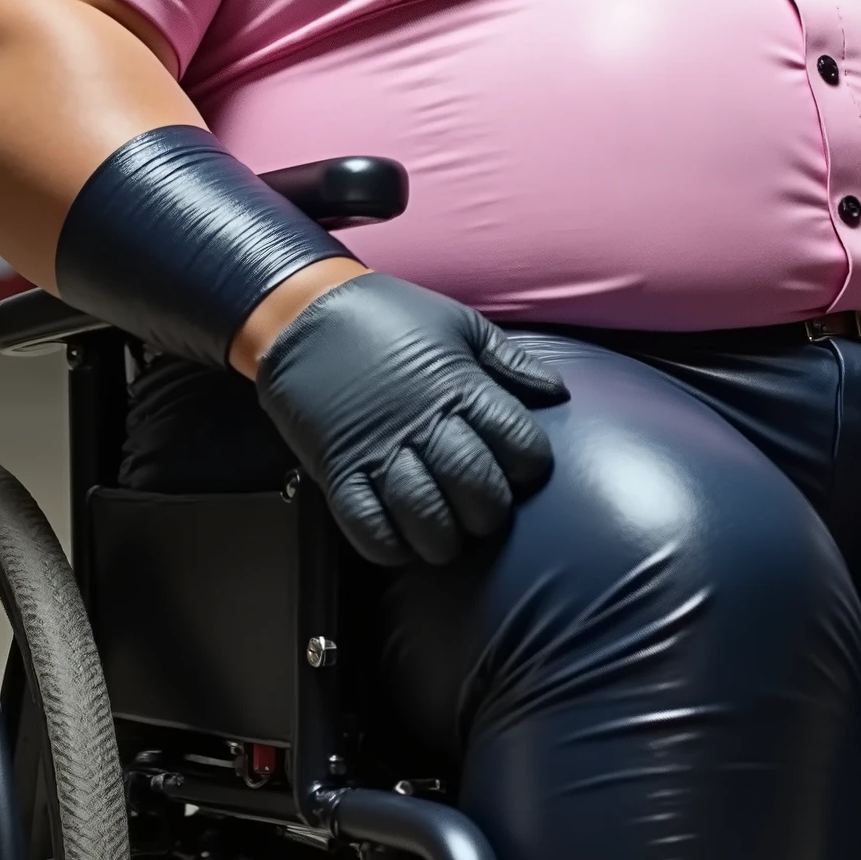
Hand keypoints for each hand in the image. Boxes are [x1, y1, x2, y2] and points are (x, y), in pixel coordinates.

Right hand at [255, 271, 566, 565]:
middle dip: (490, 510)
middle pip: (476, 487)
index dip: (530, 465)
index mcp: (461, 387)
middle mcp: (424, 424)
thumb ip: (510, 361)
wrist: (304, 313)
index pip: (518, 444)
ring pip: (428, 517)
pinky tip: (402, 540)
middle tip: (484, 509)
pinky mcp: (339, 471)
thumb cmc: (387, 315)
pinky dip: (391, 546)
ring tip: (447, 533)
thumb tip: (556, 394)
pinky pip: (368, 527)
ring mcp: (379, 451)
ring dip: (445, 537)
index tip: (523, 468)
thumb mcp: (458, 324)